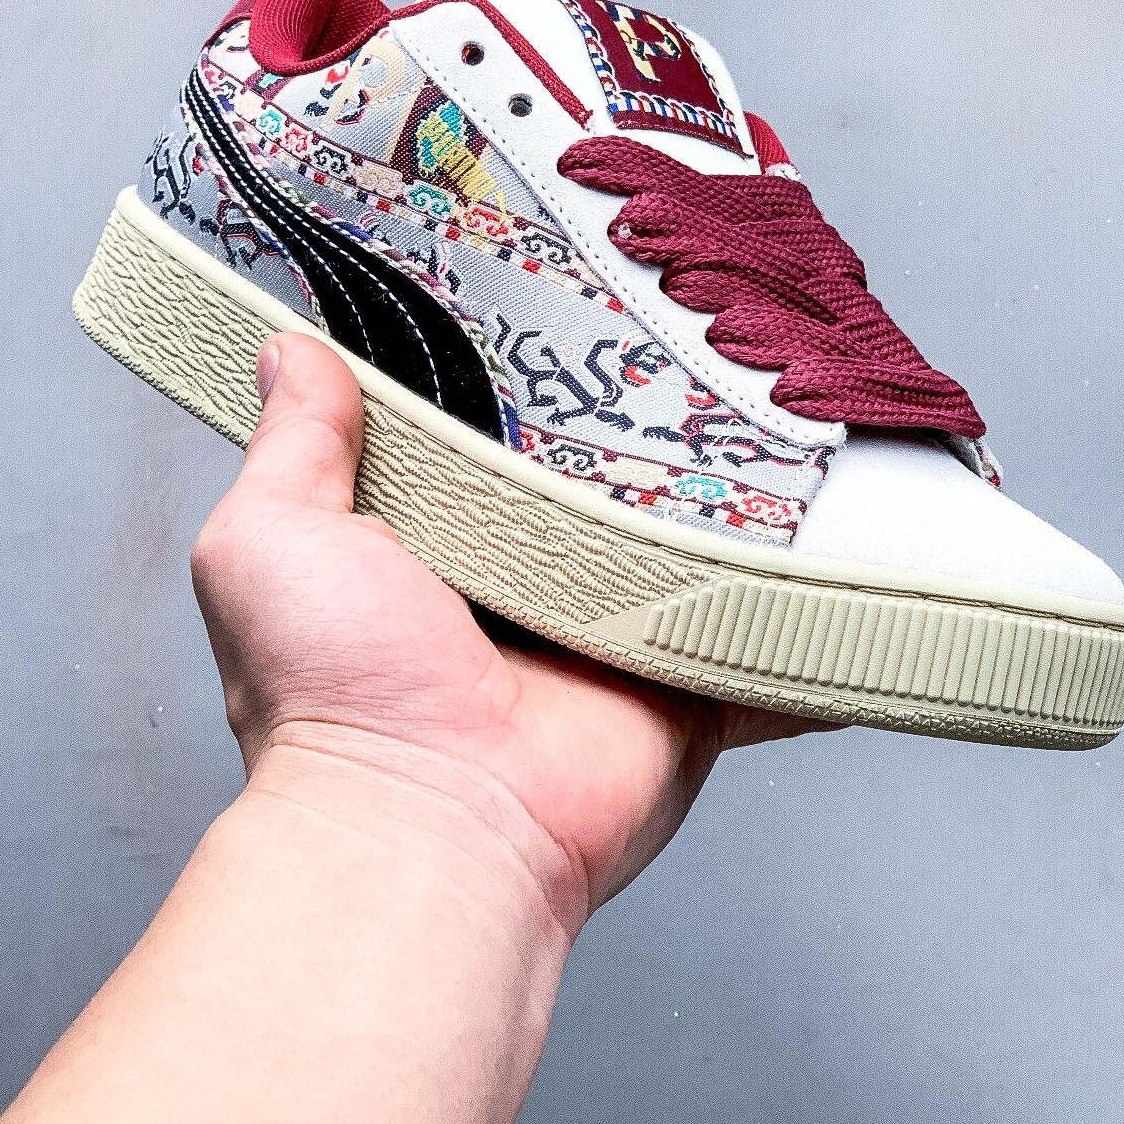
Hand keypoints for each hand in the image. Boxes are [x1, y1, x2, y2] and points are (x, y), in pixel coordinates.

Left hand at [191, 333, 839, 937]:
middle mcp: (526, 591)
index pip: (488, 441)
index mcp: (435, 550)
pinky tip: (849, 542)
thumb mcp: (274, 539)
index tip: (560, 303)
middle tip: (684, 333)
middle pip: (599, 486)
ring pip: (686, 545)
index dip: (517, 383)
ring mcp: (611, 637)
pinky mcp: (683, 682)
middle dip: (634, 429)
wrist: (433, 819)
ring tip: (775, 400)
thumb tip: (289, 354)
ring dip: (726, 501)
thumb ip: (296, 445)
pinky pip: (756, 633)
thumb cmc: (335, 696)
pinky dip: (798, 606)